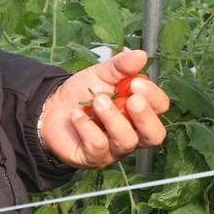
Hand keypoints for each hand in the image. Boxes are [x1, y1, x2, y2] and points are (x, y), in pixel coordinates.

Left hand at [39, 49, 170, 168]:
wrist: (53, 106)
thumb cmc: (84, 92)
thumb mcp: (102, 73)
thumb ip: (121, 66)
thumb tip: (141, 55)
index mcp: (139, 110)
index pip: (160, 107)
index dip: (153, 96)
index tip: (136, 82)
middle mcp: (132, 132)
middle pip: (154, 135)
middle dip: (144, 116)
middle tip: (131, 99)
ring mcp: (114, 148)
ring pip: (126, 141)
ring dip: (112, 118)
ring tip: (97, 101)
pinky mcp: (93, 158)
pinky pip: (98, 147)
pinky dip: (87, 127)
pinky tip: (77, 115)